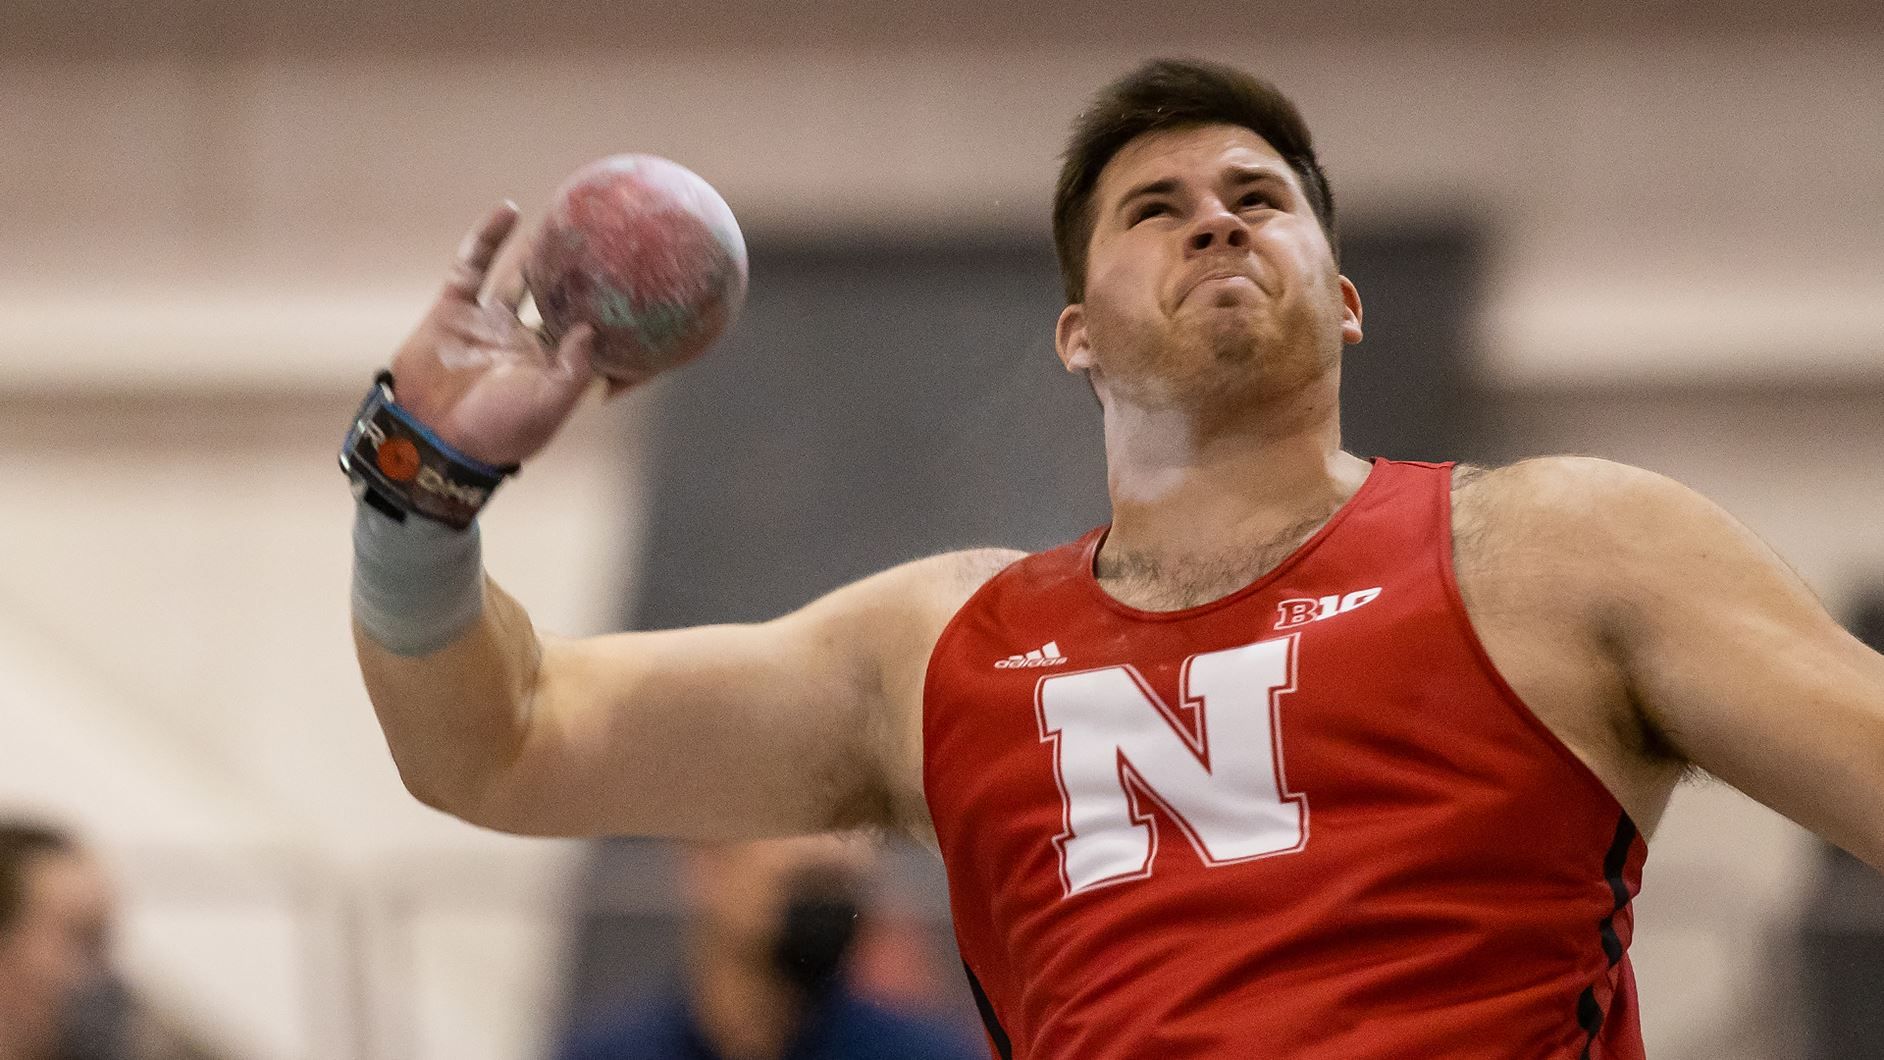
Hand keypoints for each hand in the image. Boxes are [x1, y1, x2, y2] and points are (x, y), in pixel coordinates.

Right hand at [387, 203, 598, 467]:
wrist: (430, 437)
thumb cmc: (496, 432)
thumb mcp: (546, 406)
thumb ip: (573, 369)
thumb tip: (593, 327)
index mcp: (550, 362)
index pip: (587, 329)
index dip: (610, 309)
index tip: (639, 282)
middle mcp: (522, 338)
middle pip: (557, 296)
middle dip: (579, 272)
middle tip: (607, 236)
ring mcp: (488, 320)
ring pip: (519, 274)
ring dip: (538, 247)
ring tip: (563, 214)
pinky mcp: (455, 307)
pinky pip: (474, 263)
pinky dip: (489, 236)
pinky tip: (509, 210)